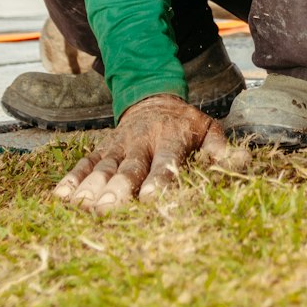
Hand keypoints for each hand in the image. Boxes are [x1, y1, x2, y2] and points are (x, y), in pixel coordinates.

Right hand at [52, 94, 226, 211]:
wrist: (154, 97)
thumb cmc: (186, 124)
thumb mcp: (209, 130)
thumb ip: (222, 150)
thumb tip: (244, 163)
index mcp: (171, 138)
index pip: (166, 161)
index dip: (158, 180)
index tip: (149, 200)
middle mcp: (143, 141)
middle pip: (130, 167)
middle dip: (118, 189)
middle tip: (107, 209)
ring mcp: (120, 144)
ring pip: (105, 166)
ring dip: (92, 186)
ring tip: (80, 206)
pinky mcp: (104, 148)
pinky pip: (87, 162)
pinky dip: (74, 178)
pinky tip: (61, 197)